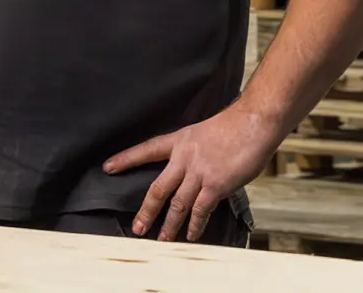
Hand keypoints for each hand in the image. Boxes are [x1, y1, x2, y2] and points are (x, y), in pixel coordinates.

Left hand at [103, 105, 281, 240]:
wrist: (254, 122)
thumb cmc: (236, 125)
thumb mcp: (205, 132)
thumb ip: (196, 152)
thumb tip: (195, 170)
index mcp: (180, 140)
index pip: (147, 150)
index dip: (126, 159)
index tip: (108, 167)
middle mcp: (184, 158)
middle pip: (158, 188)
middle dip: (146, 210)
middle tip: (137, 227)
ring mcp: (199, 173)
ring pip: (177, 204)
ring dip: (169, 225)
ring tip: (161, 239)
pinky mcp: (215, 185)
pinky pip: (200, 210)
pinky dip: (195, 225)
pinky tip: (191, 234)